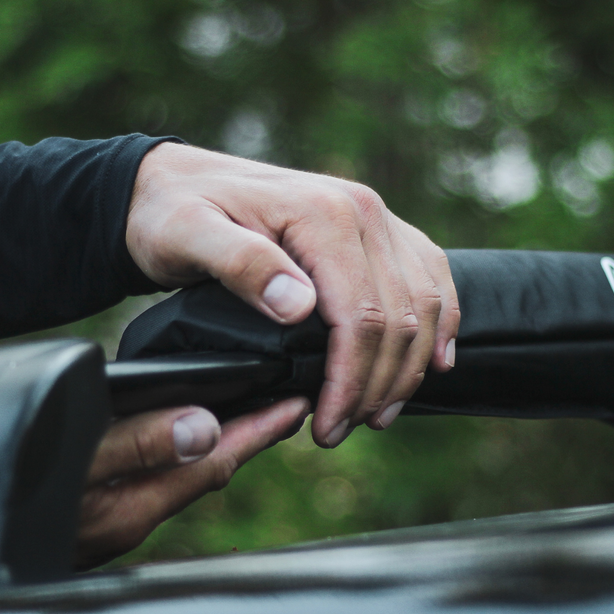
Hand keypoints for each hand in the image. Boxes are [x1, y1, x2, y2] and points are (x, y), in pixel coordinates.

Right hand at [75, 397, 309, 568]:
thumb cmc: (6, 506)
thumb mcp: (75, 465)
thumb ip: (137, 447)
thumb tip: (204, 429)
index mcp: (136, 507)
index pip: (215, 463)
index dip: (258, 432)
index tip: (296, 404)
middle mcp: (133, 519)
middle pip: (208, 473)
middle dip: (250, 439)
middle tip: (287, 408)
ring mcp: (114, 521)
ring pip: (183, 479)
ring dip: (216, 446)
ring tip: (246, 421)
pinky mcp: (94, 516)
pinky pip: (155, 479)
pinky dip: (180, 455)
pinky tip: (176, 443)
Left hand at [126, 144, 459, 447]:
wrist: (175, 182)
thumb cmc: (174, 213)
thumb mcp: (186, 236)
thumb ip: (241, 265)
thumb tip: (300, 307)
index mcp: (323, 214)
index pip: (361, 316)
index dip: (350, 382)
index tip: (326, 426)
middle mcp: (363, 211)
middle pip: (399, 318)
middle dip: (377, 387)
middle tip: (339, 431)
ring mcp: (377, 219)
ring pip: (424, 305)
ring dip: (408, 369)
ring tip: (376, 416)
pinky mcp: (380, 230)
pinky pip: (430, 278)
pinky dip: (439, 324)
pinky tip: (433, 363)